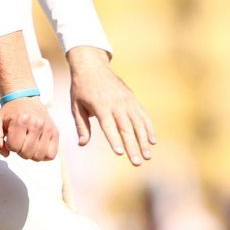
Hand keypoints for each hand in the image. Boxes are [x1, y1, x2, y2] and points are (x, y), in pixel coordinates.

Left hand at [0, 98, 57, 161]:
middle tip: (19, 140)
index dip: (9, 145)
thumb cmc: (10, 113)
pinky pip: (51, 155)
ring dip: (31, 154)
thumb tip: (6, 153)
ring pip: (38, 156)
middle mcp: (36, 124)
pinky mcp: (55, 132)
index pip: (13, 148)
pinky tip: (37, 146)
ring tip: (28, 143)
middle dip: (19, 150)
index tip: (11, 137)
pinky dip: (43, 155)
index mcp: (20, 121)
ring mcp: (47, 128)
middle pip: (26, 154)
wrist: (25, 100)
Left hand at [66, 46, 155, 165]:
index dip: (115, 140)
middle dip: (133, 147)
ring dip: (144, 141)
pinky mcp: (133, 99)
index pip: (109, 127)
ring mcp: (127, 101)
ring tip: (148, 156)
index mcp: (100, 106)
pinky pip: (143, 115)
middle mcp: (116, 104)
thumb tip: (82, 144)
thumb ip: (81, 126)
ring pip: (138, 124)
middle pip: (127, 128)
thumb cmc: (81, 89)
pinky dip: (149, 128)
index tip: (120, 153)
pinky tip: (153, 141)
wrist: (92, 67)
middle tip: (137, 162)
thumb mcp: (76, 106)